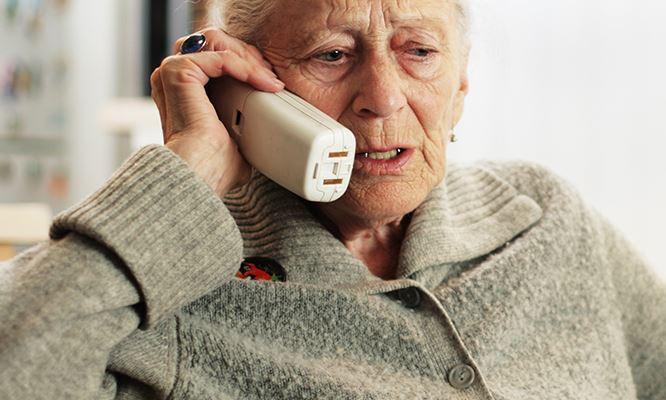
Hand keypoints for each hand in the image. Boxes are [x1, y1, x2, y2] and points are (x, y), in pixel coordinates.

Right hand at [150, 28, 283, 196]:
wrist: (201, 174)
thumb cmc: (214, 166)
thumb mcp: (236, 138)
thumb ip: (245, 127)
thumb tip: (269, 140)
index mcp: (183, 90)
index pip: (217, 58)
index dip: (246, 64)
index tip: (271, 82)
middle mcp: (173, 78)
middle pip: (216, 43)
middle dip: (249, 56)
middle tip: (272, 79)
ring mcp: (172, 73)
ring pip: (217, 43)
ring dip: (247, 59)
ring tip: (268, 80)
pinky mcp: (177, 72)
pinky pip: (219, 56)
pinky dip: (244, 66)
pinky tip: (261, 82)